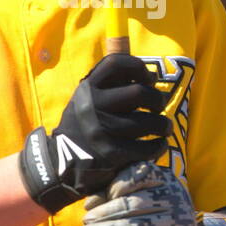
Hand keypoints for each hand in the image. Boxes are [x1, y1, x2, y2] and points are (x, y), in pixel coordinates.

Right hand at [19, 55, 171, 212]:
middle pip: (139, 92)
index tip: (148, 79)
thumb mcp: (87, 98)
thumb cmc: (85, 124)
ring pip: (148, 122)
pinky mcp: (111, 154)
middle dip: (157, 99)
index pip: (116, 64)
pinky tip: (159, 143)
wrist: (61, 161)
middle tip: (158, 106)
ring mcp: (102, 130)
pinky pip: (147, 148)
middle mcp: (92, 106)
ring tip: (165, 127)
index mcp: (88, 88)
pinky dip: (158, 145)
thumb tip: (151, 76)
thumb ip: (111, 84)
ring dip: (163, 124)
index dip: (138, 67)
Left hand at [80, 160, 203, 225]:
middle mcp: (175, 198)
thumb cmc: (152, 214)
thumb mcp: (137, 197)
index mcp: (165, 179)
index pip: (138, 176)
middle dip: (104, 214)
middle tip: (85, 223)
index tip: (96, 201)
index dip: (113, 188)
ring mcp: (179, 224)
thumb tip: (89, 204)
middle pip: (133, 205)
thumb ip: (111, 195)